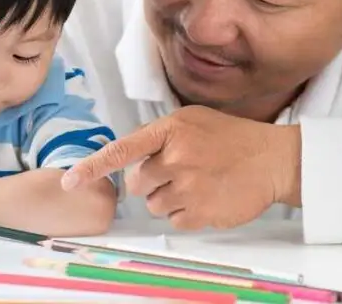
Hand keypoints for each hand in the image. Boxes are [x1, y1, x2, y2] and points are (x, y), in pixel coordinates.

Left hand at [61, 105, 300, 229]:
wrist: (273, 160)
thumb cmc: (231, 138)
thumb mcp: (192, 121)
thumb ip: (158, 135)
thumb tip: (129, 158)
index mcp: (170, 130)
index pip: (121, 150)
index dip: (92, 167)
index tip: (68, 182)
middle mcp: (176, 157)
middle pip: (138, 184)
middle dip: (152, 181)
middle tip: (181, 171)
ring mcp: (189, 186)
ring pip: (155, 205)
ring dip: (171, 198)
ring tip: (200, 182)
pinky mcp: (201, 212)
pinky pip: (175, 220)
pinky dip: (187, 213)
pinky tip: (208, 196)